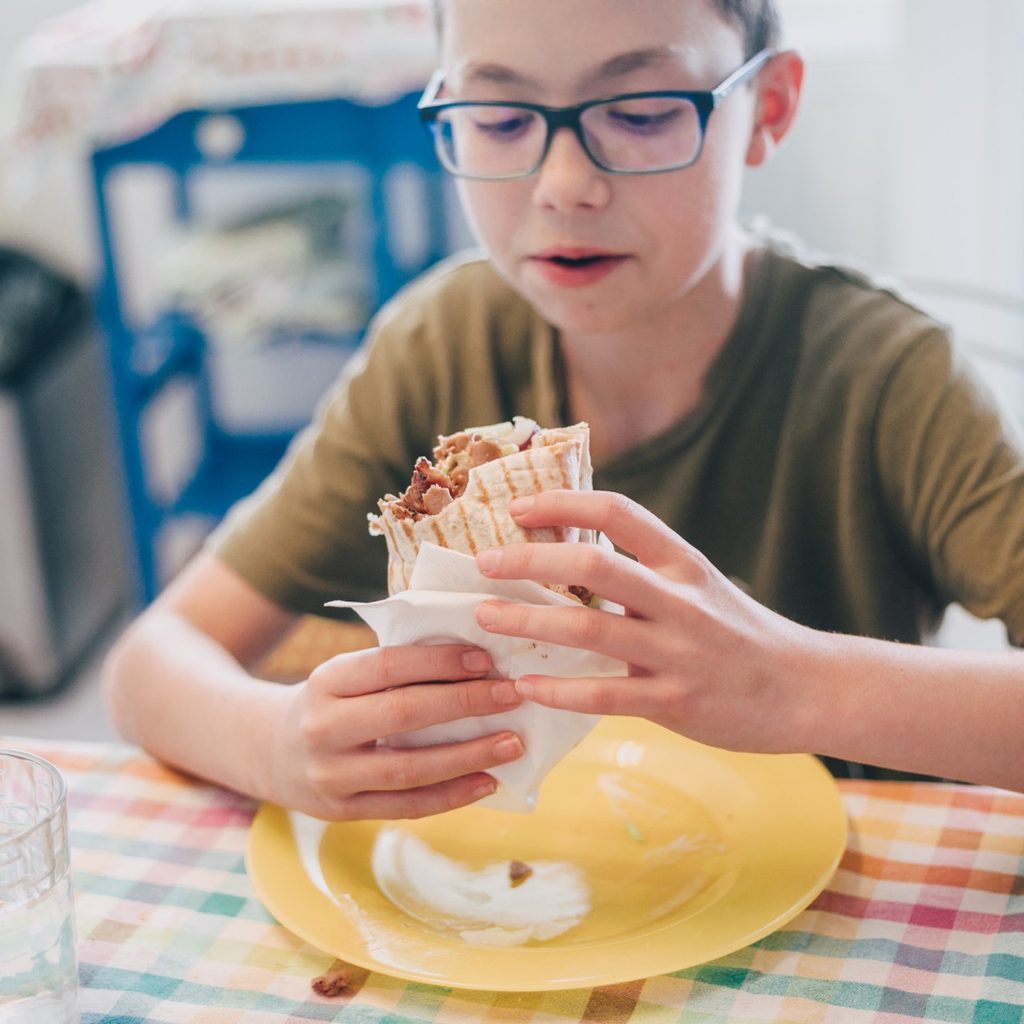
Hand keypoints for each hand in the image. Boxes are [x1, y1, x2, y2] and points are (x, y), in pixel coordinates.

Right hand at [268, 644, 524, 819]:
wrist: (268, 751)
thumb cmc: (329, 702)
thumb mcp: (345, 675)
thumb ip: (394, 669)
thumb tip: (473, 662)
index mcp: (326, 681)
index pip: (389, 665)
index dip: (439, 661)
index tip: (485, 659)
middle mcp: (323, 727)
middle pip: (404, 713)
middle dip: (465, 702)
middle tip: (512, 695)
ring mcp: (330, 775)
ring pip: (409, 768)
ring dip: (468, 756)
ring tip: (512, 744)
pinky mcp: (342, 811)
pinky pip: (405, 806)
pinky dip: (451, 797)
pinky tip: (487, 782)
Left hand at [473, 491, 814, 753]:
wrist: (806, 688)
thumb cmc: (740, 635)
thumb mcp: (700, 587)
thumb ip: (645, 574)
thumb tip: (570, 558)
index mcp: (683, 563)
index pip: (619, 512)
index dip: (564, 502)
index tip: (518, 507)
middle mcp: (679, 600)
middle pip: (593, 563)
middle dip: (530, 559)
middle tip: (484, 562)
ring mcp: (678, 651)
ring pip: (589, 629)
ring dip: (529, 619)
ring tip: (486, 617)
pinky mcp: (676, 701)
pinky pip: (605, 695)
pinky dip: (559, 689)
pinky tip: (525, 684)